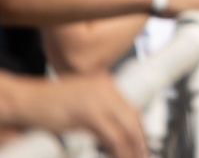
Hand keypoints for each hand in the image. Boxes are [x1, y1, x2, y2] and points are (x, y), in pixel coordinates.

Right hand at [18, 72, 145, 157]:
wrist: (23, 99)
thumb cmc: (45, 104)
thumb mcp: (79, 103)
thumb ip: (98, 111)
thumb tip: (114, 130)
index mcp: (104, 82)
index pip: (130, 108)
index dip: (138, 129)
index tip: (141, 144)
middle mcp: (105, 87)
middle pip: (132, 117)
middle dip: (138, 140)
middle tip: (141, 153)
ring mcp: (99, 98)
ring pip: (125, 128)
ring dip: (130, 148)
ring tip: (132, 157)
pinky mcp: (89, 112)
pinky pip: (113, 136)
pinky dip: (118, 149)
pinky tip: (118, 155)